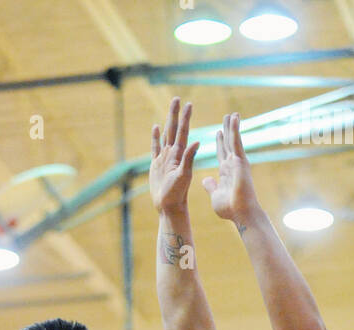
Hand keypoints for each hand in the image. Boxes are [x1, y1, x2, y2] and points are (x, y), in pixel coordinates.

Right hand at [150, 98, 199, 215]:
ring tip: (170, 109)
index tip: (189, 104)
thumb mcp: (184, 175)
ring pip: (166, 135)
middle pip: (173, 129)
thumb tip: (197, 141)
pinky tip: (156, 127)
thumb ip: (189, 159)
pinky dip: (155, 137)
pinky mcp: (156, 165)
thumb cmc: (177, 194)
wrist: (169, 206)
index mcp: (180, 154)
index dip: (185, 118)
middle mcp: (173, 153)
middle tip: (178, 98)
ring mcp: (164, 158)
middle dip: (175, 114)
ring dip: (168, 121)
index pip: (183, 131)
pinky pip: (155, 147)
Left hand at [202, 113, 260, 226]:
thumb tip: (206, 180)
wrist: (241, 213)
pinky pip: (236, 142)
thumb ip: (211, 186)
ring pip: (234, 139)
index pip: (222, 153)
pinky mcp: (240, 161)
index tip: (219, 132)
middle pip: (229, 143)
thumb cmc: (230, 209)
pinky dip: (235, 129)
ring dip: (232, 126)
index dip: (220, 142)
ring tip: (232, 114)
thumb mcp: (215, 195)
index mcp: (226, 172)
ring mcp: (238, 162)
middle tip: (227, 117)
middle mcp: (233, 165)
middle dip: (227, 130)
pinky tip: (234, 118)